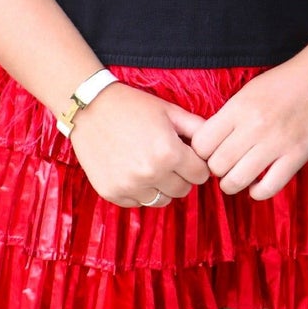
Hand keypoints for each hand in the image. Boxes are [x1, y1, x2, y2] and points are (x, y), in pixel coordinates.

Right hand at [68, 83, 211, 206]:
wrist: (90, 108)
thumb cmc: (133, 106)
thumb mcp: (169, 111)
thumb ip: (198, 128)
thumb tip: (217, 145)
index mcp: (169, 153)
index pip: (201, 175)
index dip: (196, 163)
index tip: (187, 154)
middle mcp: (150, 173)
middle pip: (183, 190)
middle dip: (181, 175)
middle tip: (168, 158)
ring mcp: (129, 186)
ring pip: (162, 200)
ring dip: (161, 186)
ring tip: (149, 163)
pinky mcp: (112, 193)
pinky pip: (138, 202)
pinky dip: (139, 190)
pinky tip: (132, 169)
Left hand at [190, 61, 307, 199]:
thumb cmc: (285, 82)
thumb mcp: (249, 91)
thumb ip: (230, 116)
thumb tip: (210, 142)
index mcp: (239, 107)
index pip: (201, 143)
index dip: (202, 152)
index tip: (211, 152)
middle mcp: (254, 126)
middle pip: (216, 165)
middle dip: (217, 169)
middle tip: (226, 164)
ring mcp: (276, 143)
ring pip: (236, 180)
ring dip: (233, 183)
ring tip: (238, 177)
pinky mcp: (297, 156)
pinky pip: (269, 188)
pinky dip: (258, 192)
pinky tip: (257, 185)